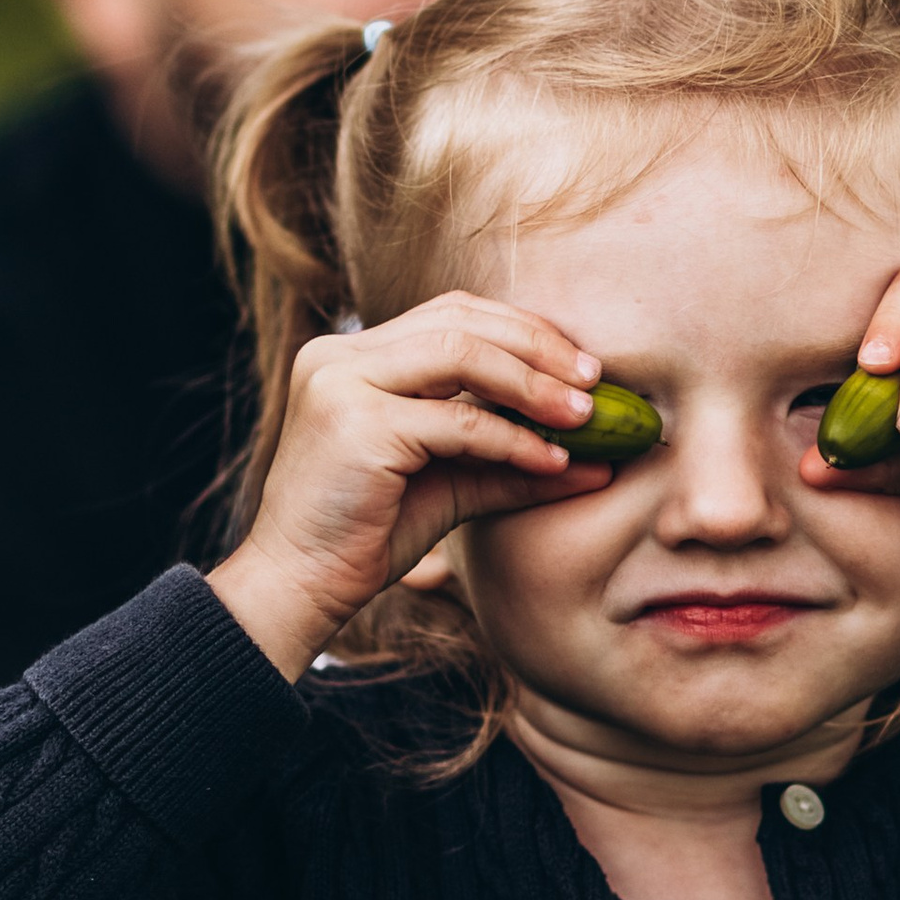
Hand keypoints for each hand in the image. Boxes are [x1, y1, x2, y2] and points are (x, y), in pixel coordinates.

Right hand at [209, 294, 611, 676]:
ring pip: (460, 355)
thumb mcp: (452, 484)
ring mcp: (341, 383)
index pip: (450, 315)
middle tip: (596, 382)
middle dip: (537, 346)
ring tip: (585, 417)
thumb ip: (514, 462)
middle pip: (459, 320)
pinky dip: (512, 438)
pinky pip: (456, 421)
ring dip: (532, 383)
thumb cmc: (369, 534)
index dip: (521, 331)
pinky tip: (551, 460)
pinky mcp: (356, 425)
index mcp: (352, 355)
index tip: (578, 367)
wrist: (301, 585)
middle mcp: (339, 355)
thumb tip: (598, 462)